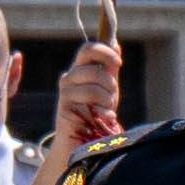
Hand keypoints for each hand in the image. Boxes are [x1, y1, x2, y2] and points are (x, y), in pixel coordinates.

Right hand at [52, 41, 128, 156]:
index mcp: (78, 70)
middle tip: (112, 94)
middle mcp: (68, 79)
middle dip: (109, 82)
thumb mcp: (106, 88)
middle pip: (92, 69)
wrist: (81, 141)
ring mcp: (65, 94)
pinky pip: (90, 104)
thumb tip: (114, 43)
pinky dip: (104, 111)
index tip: (118, 63)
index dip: (105, 52)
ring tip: (107, 109)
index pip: (87, 49)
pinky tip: (105, 117)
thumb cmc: (95, 113)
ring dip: (107, 99)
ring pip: (93, 87)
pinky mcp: (65, 109)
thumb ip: (109, 68)